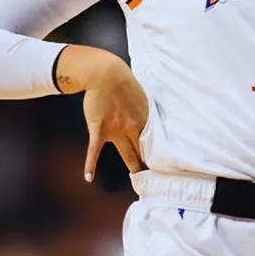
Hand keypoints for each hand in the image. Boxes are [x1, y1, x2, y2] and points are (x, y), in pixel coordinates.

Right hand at [55, 45, 149, 180]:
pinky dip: (90, 164)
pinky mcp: (99, 129)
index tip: (166, 165)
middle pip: (143, 150)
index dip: (159, 154)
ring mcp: (116, 130)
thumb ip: (147, 111)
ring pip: (127, 153)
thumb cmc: (123, 82)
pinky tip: (88, 177)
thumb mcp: (142, 97)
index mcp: (144, 119)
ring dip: (134, 167)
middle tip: (156, 178)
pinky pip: (94, 150)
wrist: (104, 74)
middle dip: (150, 165)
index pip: (154, 142)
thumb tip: (153, 120)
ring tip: (139, 181)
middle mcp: (132, 127)